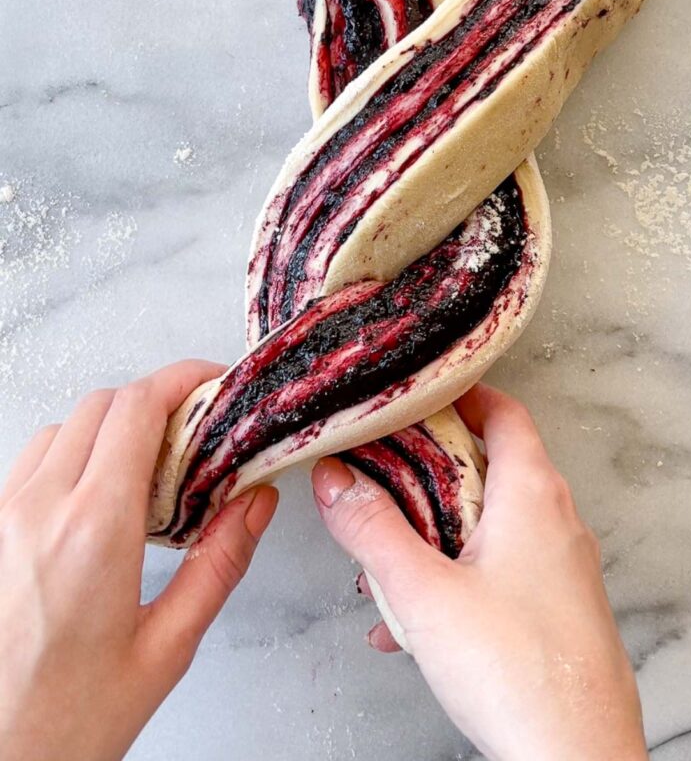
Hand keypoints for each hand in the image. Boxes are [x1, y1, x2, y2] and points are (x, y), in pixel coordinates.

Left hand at [0, 360, 278, 760]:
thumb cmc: (67, 720)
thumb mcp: (166, 648)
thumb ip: (219, 565)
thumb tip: (256, 503)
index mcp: (93, 531)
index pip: (137, 408)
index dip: (183, 379)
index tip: (216, 383)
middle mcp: (40, 509)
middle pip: (103, 404)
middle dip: (158, 400)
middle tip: (200, 430)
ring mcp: (4, 515)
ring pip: (65, 426)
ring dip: (114, 425)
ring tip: (154, 468)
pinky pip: (35, 458)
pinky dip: (76, 451)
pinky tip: (103, 494)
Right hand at [311, 384, 646, 760]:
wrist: (577, 760)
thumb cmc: (517, 672)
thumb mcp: (422, 593)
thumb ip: (372, 530)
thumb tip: (335, 481)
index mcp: (533, 494)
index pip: (503, 410)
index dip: (459, 394)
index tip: (415, 395)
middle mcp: (557, 519)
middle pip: (492, 463)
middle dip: (432, 468)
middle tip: (385, 471)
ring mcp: (562, 565)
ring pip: (492, 521)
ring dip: (439, 529)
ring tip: (388, 557)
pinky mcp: (558, 606)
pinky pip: (502, 568)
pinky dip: (458, 574)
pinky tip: (413, 621)